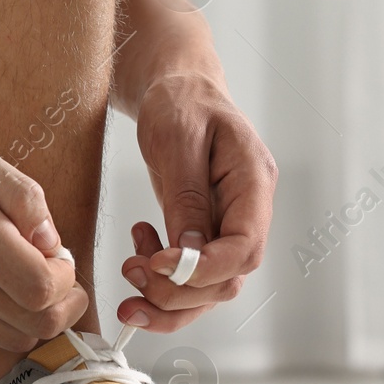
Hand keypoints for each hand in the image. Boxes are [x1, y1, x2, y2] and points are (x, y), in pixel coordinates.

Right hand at [0, 121, 87, 349]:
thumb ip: (24, 198)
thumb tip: (53, 241)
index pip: (42, 290)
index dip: (67, 279)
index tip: (62, 258)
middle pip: (34, 326)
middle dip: (62, 305)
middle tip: (61, 278)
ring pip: (9, 340)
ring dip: (32, 317)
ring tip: (26, 281)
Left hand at [120, 74, 275, 331]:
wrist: (177, 88)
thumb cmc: (182, 101)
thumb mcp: (178, 139)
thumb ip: (186, 198)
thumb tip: (186, 253)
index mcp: (253, 183)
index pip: (244, 248)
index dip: (203, 269)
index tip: (159, 264)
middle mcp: (247, 211)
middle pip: (226, 279)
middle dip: (177, 289)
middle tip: (133, 271)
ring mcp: (227, 225)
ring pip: (208, 289)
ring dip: (165, 295)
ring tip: (129, 270)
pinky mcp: (204, 233)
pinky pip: (190, 276)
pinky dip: (161, 281)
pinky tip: (138, 254)